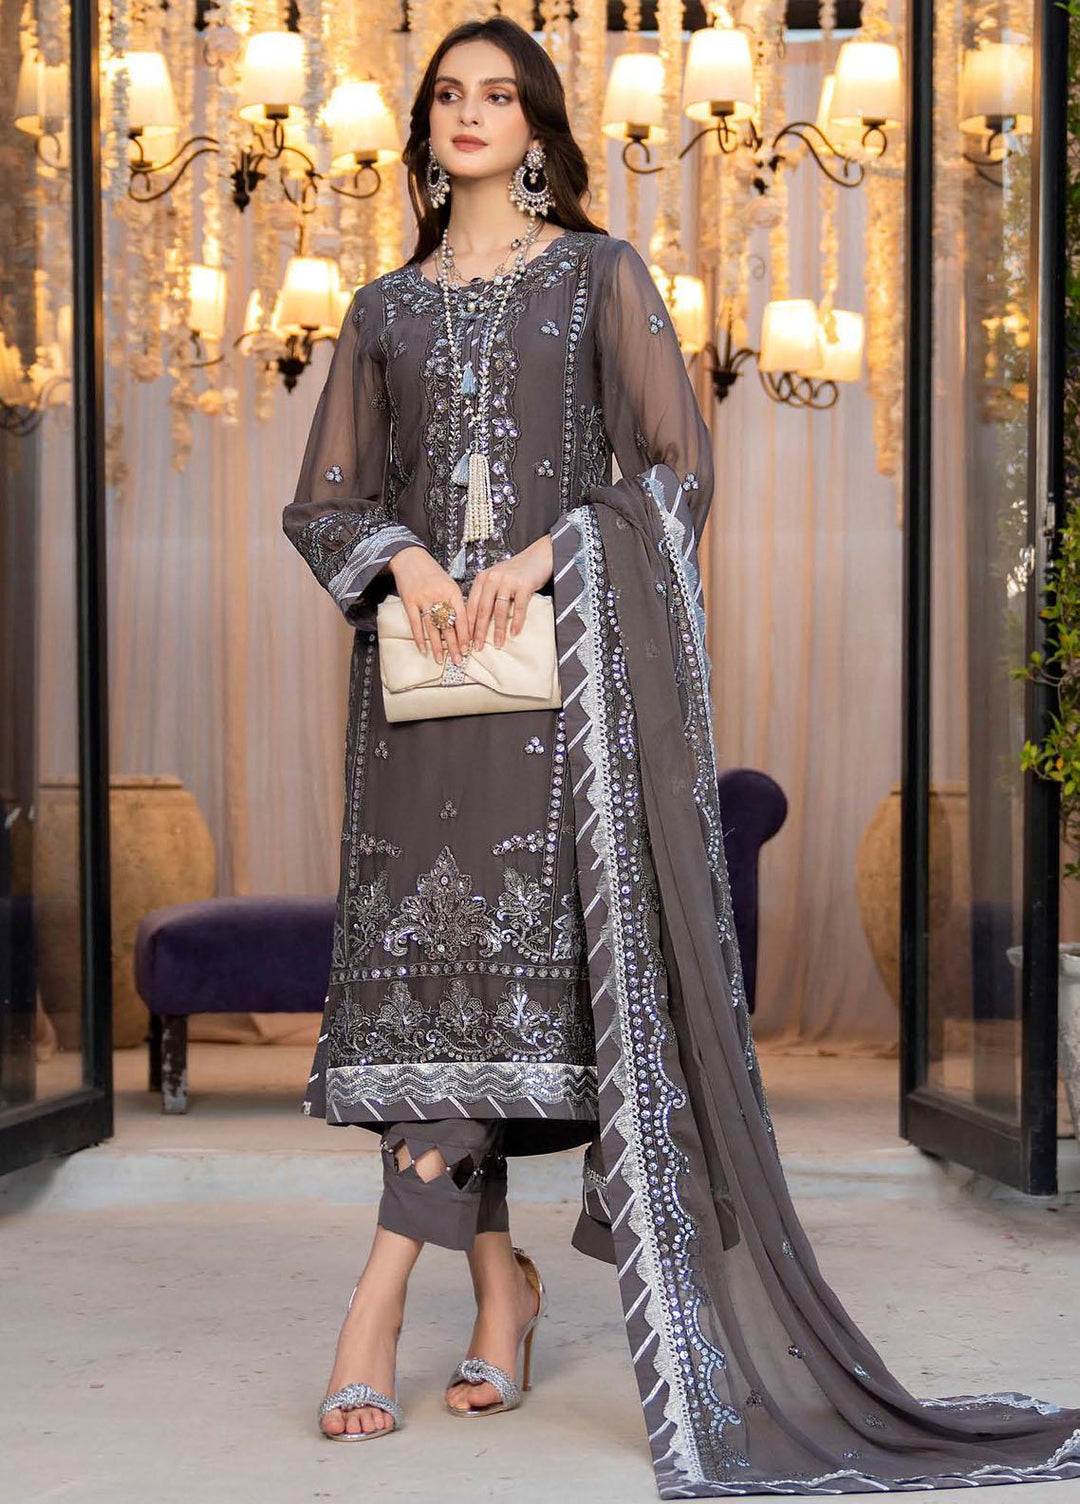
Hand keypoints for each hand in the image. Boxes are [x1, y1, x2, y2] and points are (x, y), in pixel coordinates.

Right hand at [387, 545, 468, 663]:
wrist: (410, 558)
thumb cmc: (431, 572)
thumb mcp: (448, 583)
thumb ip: (454, 602)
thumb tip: (462, 625)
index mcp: (453, 591)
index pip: (462, 618)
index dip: (465, 635)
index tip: (468, 649)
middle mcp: (439, 596)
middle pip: (448, 626)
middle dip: (454, 645)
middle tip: (457, 660)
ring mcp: (424, 599)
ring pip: (433, 628)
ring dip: (437, 646)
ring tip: (440, 660)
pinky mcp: (409, 601)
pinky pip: (416, 624)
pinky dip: (419, 638)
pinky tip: (423, 649)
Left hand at [466, 534, 553, 649]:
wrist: (538, 556)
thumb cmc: (517, 571)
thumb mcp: (496, 579)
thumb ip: (486, 594)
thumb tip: (477, 621)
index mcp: (482, 578)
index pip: (471, 605)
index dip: (468, 624)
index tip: (466, 640)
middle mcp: (493, 578)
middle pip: (482, 609)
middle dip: (479, 631)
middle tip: (477, 647)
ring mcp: (508, 581)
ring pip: (499, 610)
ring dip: (498, 630)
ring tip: (497, 644)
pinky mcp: (524, 585)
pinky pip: (519, 608)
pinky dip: (516, 622)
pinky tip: (514, 633)